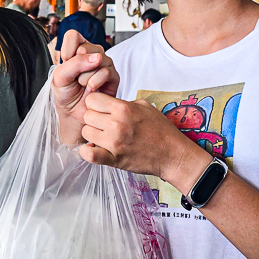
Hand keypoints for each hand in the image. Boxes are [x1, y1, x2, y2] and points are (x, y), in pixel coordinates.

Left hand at [52, 32, 118, 144]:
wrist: (75, 114)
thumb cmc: (66, 94)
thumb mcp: (60, 77)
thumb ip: (73, 63)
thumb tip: (97, 58)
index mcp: (77, 49)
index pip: (73, 35)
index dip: (68, 50)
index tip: (66, 64)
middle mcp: (92, 53)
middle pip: (86, 47)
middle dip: (77, 67)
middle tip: (76, 78)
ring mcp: (104, 63)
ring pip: (97, 60)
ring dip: (85, 77)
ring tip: (83, 86)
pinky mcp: (114, 76)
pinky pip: (105, 72)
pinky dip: (94, 83)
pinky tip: (91, 90)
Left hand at [80, 93, 211, 192]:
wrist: (172, 153)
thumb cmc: (160, 129)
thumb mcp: (144, 106)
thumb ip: (124, 102)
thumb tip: (109, 102)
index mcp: (123, 108)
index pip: (92, 99)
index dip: (95, 103)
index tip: (101, 109)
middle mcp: (116, 124)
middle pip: (87, 116)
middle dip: (93, 118)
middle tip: (103, 124)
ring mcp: (114, 143)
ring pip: (86, 133)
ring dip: (92, 134)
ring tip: (103, 136)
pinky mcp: (113, 159)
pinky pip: (89, 155)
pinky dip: (87, 152)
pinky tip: (94, 148)